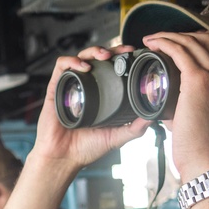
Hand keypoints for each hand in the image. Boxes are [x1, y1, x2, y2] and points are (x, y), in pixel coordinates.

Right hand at [31, 46, 149, 174]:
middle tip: (122, 51)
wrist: (63, 158)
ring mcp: (70, 86)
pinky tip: (84, 67)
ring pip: (80, 57)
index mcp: (99, 95)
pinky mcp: (55, 88)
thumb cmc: (86, 149)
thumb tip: (152, 117)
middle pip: (97, 59)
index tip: (133, 54)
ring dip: (93, 51)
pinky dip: (72, 61)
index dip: (122, 58)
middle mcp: (85, 87)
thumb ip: (134, 128)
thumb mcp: (116, 137)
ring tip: (104, 56)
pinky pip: (61, 67)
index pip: (111, 69)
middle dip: (111, 49)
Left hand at [142, 14, 208, 181]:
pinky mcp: (198, 80)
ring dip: (169, 36)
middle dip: (186, 35)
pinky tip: (154, 43)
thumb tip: (179, 98)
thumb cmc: (208, 148)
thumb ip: (208, 101)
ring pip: (192, 42)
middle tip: (166, 39)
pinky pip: (178, 50)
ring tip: (153, 40)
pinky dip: (164, 43)